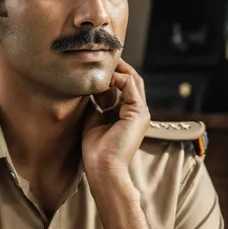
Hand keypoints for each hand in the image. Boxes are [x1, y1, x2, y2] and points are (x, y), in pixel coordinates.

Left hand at [82, 59, 149, 184]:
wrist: (103, 169)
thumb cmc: (96, 152)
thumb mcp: (92, 121)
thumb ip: (94, 105)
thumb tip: (87, 89)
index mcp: (127, 116)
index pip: (123, 88)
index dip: (109, 76)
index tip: (92, 70)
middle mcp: (137, 112)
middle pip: (130, 81)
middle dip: (115, 68)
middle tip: (99, 58)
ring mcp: (140, 112)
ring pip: (132, 79)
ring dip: (115, 70)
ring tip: (100, 63)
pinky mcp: (138, 112)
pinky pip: (130, 85)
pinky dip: (117, 77)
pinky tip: (102, 78)